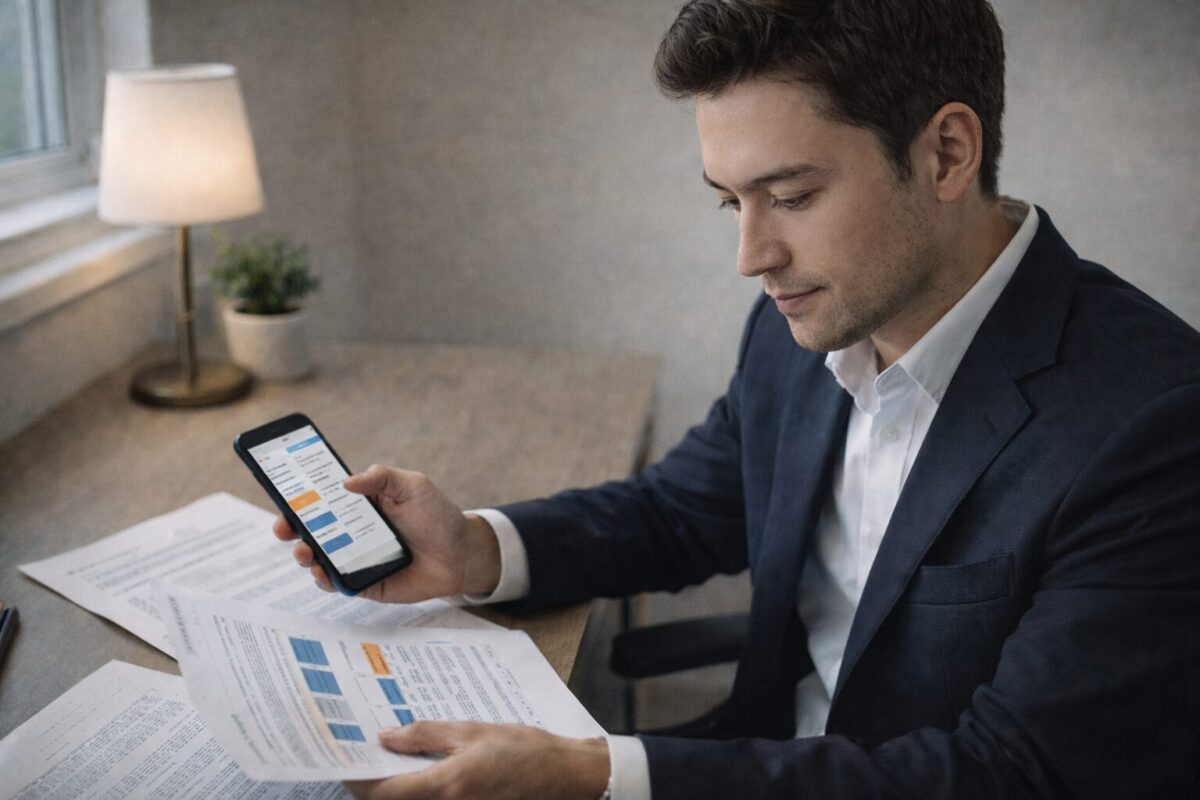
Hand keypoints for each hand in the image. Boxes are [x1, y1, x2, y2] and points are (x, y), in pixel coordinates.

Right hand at [272, 464, 501, 602]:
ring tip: (304, 551)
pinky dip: (325, 579)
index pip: (321, 500)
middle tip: (283, 528)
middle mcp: (352, 531)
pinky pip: (337, 583)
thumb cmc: (438, 516)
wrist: (462, 554)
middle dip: (290, 528)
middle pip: (311, 530)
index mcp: (360, 505)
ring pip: (318, 558)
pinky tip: (323, 573)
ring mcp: (356, 558)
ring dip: (304, 554)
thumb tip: (346, 482)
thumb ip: (383, 478)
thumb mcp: (413, 486)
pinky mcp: (364, 583)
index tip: (282, 495)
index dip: (298, 498)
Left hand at [344, 722, 609, 799]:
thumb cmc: (524, 750)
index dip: (358, 778)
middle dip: (374, 783)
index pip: (384, 792)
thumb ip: (426, 735)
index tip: (344, 761)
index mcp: (447, 786)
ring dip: (396, 790)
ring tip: (392, 761)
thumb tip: (387, 737)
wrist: (564, 776)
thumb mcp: (472, 731)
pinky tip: (421, 773)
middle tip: (366, 756)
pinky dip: (419, 794)